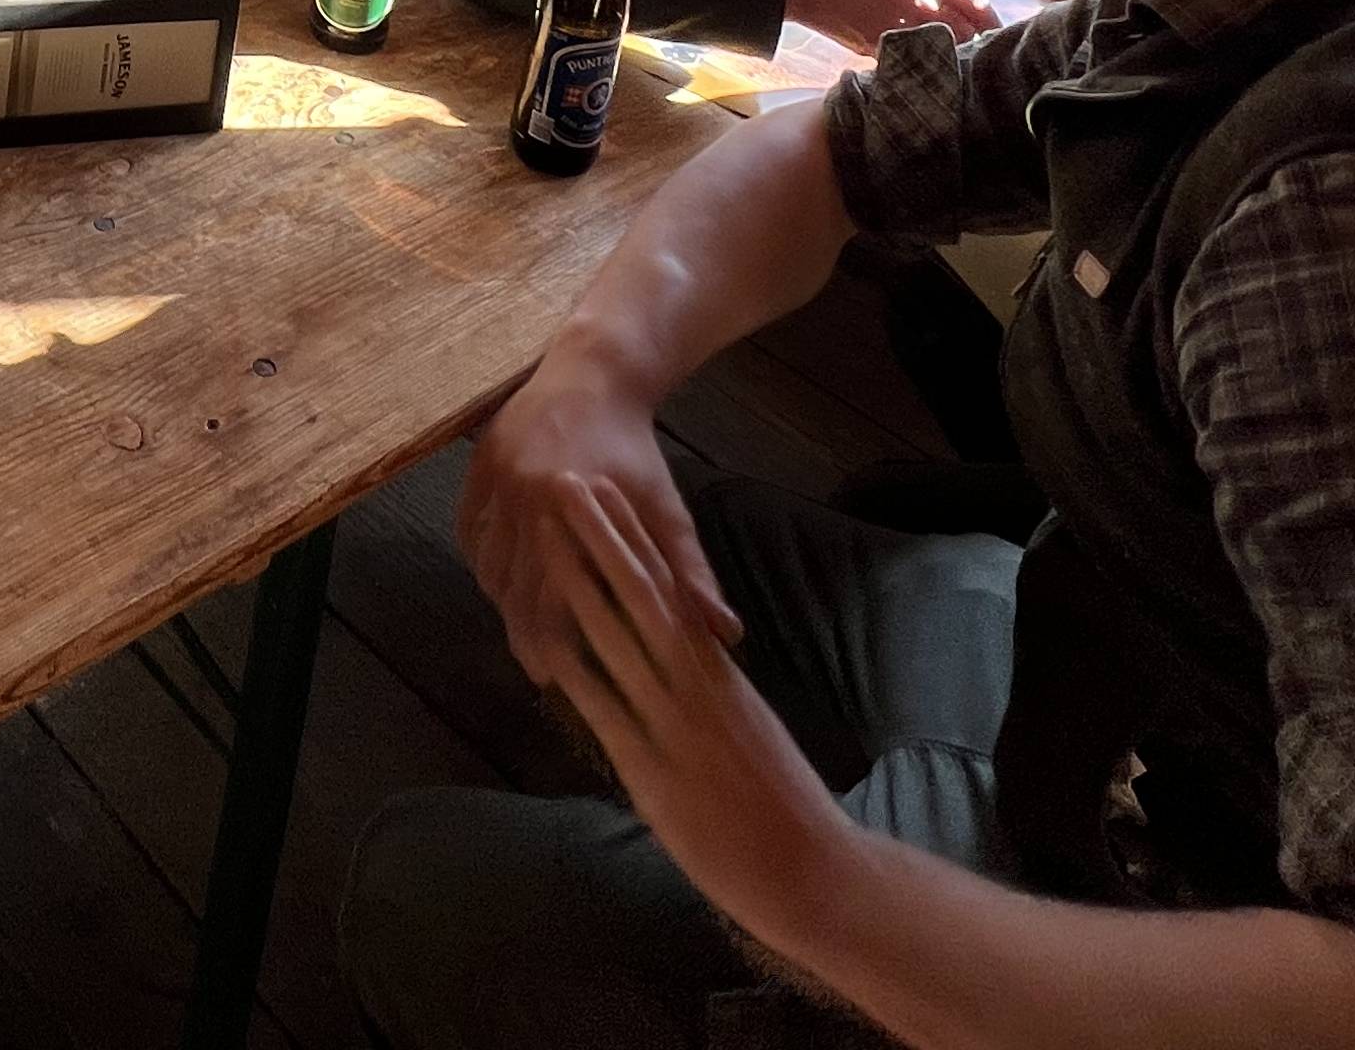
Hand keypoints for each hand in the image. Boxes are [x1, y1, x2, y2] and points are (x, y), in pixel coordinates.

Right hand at [459, 349, 725, 693]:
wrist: (594, 374)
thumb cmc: (636, 450)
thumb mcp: (668, 509)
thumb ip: (690, 573)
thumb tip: (727, 633)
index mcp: (566, 510)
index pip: (546, 597)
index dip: (547, 643)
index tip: (554, 677)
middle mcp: (521, 497)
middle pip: (509, 587)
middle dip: (521, 631)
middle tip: (537, 666)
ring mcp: (494, 479)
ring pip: (485, 562)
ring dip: (501, 597)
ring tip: (522, 625)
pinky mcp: (478, 466)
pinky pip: (470, 528)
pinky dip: (482, 559)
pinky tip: (501, 578)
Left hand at [539, 474, 856, 957]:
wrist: (814, 871)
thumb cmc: (786, 814)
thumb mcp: (749, 739)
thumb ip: (715, 703)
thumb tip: (690, 677)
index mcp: (723, 679)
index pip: (675, 594)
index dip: (640, 544)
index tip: (614, 497)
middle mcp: (699, 688)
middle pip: (645, 596)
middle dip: (606, 537)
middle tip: (573, 482)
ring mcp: (675, 724)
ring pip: (620, 635)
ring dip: (580, 580)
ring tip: (550, 533)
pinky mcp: (654, 769)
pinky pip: (606, 709)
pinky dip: (574, 669)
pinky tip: (540, 637)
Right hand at [782, 0, 1002, 49]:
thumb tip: (946, 2)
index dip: (991, 19)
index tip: (999, 31)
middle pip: (964, 28)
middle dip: (977, 43)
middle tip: (985, 54)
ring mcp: (898, 22)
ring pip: (940, 49)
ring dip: (951, 58)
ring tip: (960, 68)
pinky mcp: (878, 45)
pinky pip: (908, 59)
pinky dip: (918, 65)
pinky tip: (922, 71)